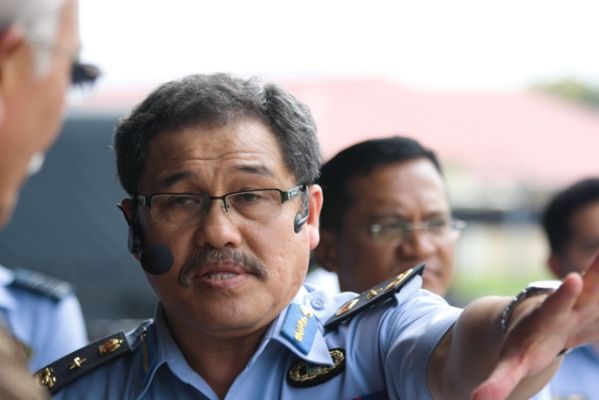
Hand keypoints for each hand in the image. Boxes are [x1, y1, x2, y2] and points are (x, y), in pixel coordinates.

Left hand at [472, 252, 598, 398]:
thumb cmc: (524, 344)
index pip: (554, 307)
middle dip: (598, 270)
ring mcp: (588, 306)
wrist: (536, 325)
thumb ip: (498, 381)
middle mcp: (569, 308)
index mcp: (546, 319)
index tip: (574, 278)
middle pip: (586, 288)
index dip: (564, 295)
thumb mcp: (512, 363)